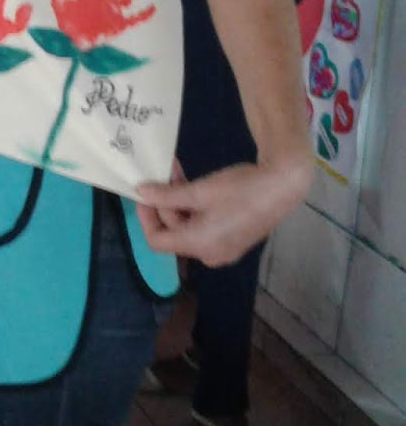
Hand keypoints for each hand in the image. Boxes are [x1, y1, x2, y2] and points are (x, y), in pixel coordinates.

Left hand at [135, 154, 311, 267]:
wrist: (284, 186)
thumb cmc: (241, 189)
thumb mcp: (200, 190)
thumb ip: (167, 194)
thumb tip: (141, 192)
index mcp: (198, 245)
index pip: (157, 241)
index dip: (145, 217)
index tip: (143, 193)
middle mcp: (208, 254)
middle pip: (173, 231)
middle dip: (165, 202)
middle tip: (161, 173)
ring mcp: (222, 249)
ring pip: (188, 226)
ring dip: (179, 201)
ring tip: (175, 171)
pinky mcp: (232, 239)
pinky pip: (204, 227)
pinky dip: (195, 207)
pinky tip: (193, 182)